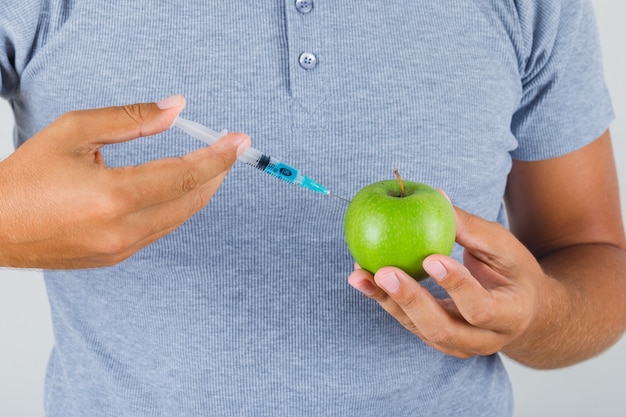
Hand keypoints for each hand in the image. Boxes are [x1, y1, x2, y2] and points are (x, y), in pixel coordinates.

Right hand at [0, 95, 249, 268]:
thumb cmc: (25, 178)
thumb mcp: (74, 131)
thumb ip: (131, 119)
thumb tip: (176, 109)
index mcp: (112, 197)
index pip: (184, 176)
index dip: (217, 157)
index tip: (239, 142)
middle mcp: (122, 230)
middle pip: (190, 201)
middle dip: (216, 173)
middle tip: (230, 150)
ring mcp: (121, 250)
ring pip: (179, 218)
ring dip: (199, 191)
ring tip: (210, 164)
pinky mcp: (116, 258)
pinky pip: (160, 230)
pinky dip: (175, 207)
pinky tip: (177, 189)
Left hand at [348, 205, 547, 357]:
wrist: (524, 312)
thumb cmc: (514, 272)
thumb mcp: (504, 247)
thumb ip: (471, 228)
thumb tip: (436, 196)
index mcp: (511, 315)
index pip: (480, 308)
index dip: (455, 285)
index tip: (431, 258)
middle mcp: (484, 340)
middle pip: (442, 329)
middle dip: (410, 300)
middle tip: (384, 272)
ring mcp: (458, 345)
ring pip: (419, 330)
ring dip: (386, 301)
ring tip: (360, 275)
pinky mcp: (437, 339)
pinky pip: (408, 322)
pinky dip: (384, 300)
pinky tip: (363, 277)